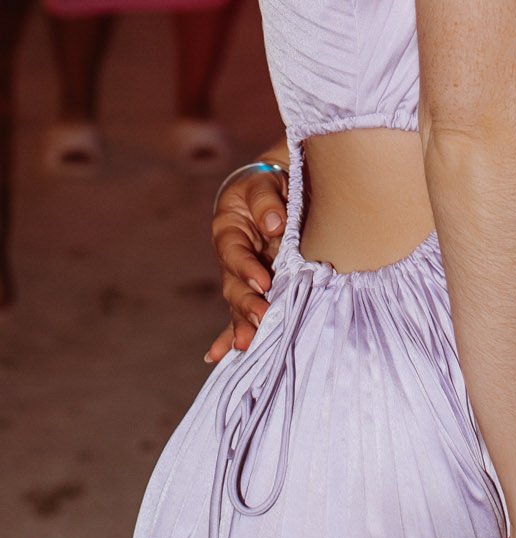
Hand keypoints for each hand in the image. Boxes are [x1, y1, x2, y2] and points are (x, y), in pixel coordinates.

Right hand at [204, 164, 289, 364]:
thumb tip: (274, 225)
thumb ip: (266, 200)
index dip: (247, 269)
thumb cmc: (265, 182)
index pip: (235, 254)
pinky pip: (240, 310)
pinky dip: (229, 332)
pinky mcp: (252, 284)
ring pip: (237, 303)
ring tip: (246, 346)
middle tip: (263, 320)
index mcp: (229, 230)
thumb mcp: (264, 181)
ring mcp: (240, 274)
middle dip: (246, 305)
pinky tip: (219, 356)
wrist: (270, 186)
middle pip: (233, 285)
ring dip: (241, 324)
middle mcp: (230, 257)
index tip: (263, 283)